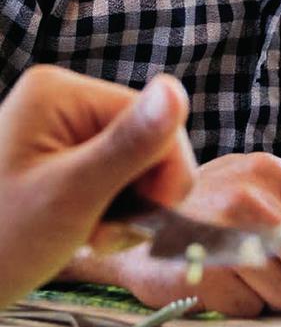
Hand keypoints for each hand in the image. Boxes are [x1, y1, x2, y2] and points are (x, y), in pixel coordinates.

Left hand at [0, 67, 196, 307]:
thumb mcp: (70, 197)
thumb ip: (129, 145)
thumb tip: (176, 89)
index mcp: (61, 94)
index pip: (155, 118)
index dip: (164, 172)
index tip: (146, 221)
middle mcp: (61, 101)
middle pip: (148, 139)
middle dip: (142, 192)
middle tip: (108, 235)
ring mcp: (59, 130)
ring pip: (136, 162)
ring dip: (128, 207)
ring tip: (94, 237)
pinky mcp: (59, 158)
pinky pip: (114, 176)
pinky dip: (112, 210)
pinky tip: (88, 233)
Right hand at [110, 153, 280, 315]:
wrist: (126, 219)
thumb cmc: (205, 202)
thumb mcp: (259, 182)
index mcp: (272, 172)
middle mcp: (250, 196)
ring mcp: (222, 233)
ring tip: (250, 274)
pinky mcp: (199, 269)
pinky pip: (252, 307)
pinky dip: (248, 306)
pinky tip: (225, 284)